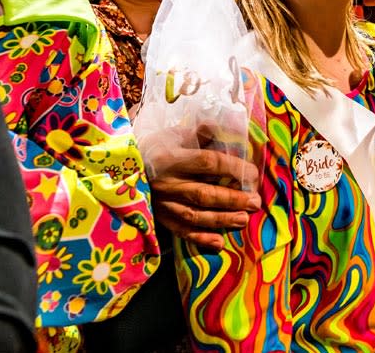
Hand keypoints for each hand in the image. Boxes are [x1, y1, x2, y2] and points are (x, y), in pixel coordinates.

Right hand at [142, 124, 259, 251]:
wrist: (118, 170)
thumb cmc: (154, 148)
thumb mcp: (175, 134)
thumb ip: (201, 133)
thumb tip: (229, 130)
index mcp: (171, 158)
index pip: (208, 163)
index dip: (233, 169)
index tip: (252, 174)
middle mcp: (166, 182)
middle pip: (204, 194)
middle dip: (232, 199)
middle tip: (255, 202)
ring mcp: (161, 203)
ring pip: (194, 215)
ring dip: (221, 220)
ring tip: (244, 220)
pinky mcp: (158, 218)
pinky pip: (179, 231)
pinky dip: (200, 239)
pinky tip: (219, 243)